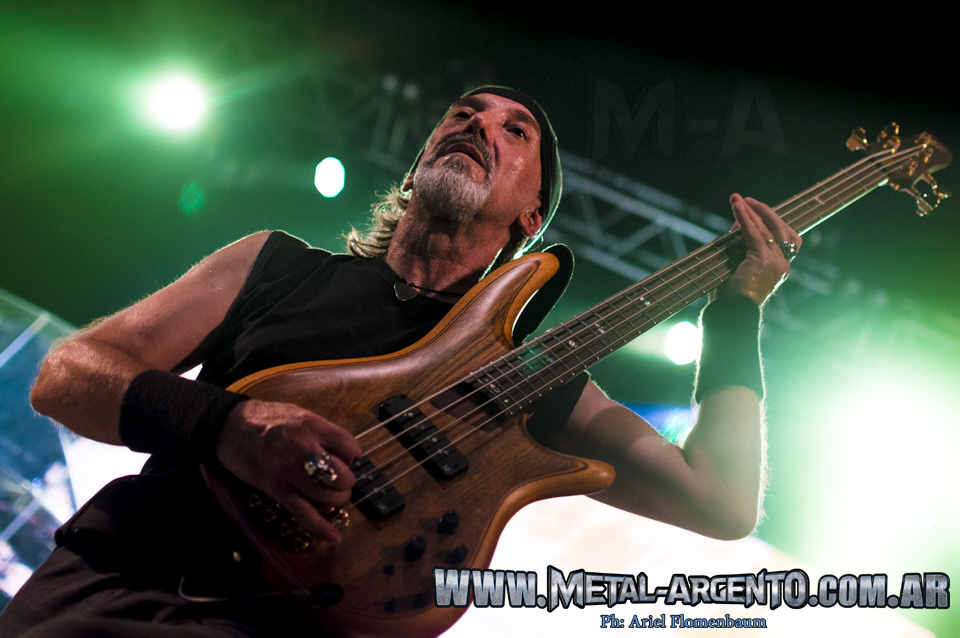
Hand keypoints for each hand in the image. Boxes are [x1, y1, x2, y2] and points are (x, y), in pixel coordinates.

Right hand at [215, 400, 361, 542]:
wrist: (232, 428)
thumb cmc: (267, 419)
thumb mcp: (301, 414)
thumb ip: (325, 432)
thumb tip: (347, 453)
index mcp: (312, 427)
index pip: (350, 447)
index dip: (352, 456)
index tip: (347, 458)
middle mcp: (304, 450)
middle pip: (342, 476)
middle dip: (346, 480)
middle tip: (340, 478)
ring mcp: (290, 473)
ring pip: (327, 497)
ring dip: (336, 499)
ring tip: (332, 493)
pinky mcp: (277, 490)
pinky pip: (303, 513)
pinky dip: (319, 527)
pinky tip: (332, 535)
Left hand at [717, 194, 800, 305]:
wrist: (733, 312)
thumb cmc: (732, 296)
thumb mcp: (740, 266)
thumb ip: (742, 246)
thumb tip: (736, 224)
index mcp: (781, 268)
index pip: (788, 239)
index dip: (774, 222)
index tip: (759, 211)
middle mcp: (783, 264)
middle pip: (782, 229)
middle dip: (765, 212)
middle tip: (749, 201)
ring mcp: (775, 261)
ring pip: (768, 228)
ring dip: (753, 210)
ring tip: (739, 199)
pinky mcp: (762, 259)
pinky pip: (753, 232)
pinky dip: (744, 217)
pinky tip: (737, 206)